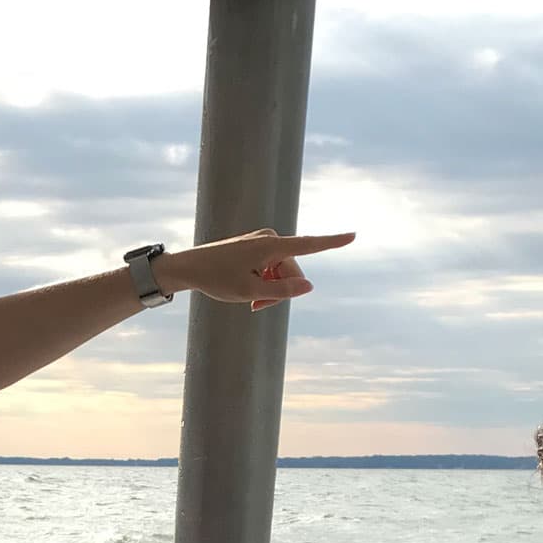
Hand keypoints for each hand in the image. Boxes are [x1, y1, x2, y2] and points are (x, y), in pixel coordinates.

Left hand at [162, 229, 355, 312]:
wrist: (189, 267)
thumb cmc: (216, 278)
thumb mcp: (249, 291)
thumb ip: (281, 291)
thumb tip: (310, 285)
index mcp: (270, 246)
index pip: (309, 245)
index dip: (333, 242)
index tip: (353, 235)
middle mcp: (270, 239)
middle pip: (292, 271)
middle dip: (280, 291)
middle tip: (255, 307)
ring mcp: (263, 243)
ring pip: (282, 273)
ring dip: (270, 290)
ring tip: (249, 301)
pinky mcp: (256, 248)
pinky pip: (271, 269)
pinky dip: (263, 283)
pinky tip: (247, 290)